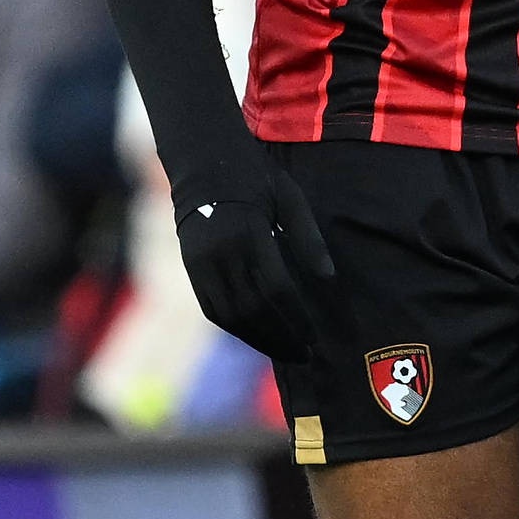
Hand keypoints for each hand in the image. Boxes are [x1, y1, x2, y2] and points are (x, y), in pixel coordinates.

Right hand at [168, 150, 340, 368]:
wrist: (203, 162)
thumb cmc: (256, 176)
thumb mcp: (290, 198)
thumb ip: (308, 238)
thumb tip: (328, 279)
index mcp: (250, 232)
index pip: (276, 288)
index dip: (297, 317)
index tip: (315, 337)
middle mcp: (222, 251)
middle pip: (253, 308)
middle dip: (281, 337)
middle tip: (305, 356)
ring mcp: (201, 261)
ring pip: (231, 315)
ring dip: (259, 339)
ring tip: (285, 352)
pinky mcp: (190, 268)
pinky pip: (213, 309)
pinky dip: (236, 328)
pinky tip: (257, 336)